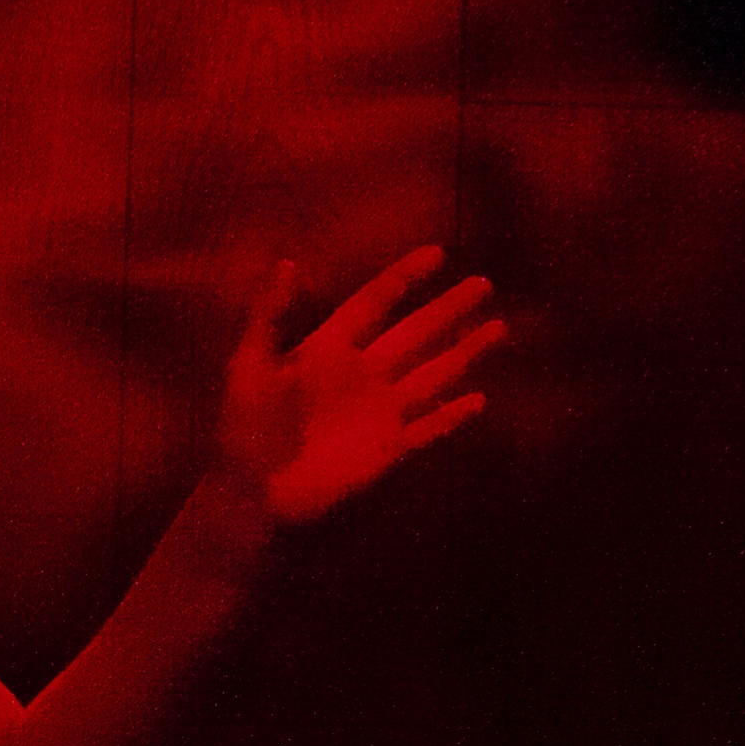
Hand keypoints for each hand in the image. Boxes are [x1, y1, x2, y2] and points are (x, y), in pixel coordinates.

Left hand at [219, 245, 503, 522]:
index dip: (402, 278)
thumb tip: (287, 261)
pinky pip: (430, 430)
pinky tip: (479, 400)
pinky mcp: (389, 451)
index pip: (372, 304)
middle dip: (448, 309)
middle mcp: (361, 376)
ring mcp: (379, 413)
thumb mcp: (250, 365)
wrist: (254, 492)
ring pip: (433, 375)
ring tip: (498, 328)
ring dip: (464, 353)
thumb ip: (270, 315)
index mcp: (327, 350)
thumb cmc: (246, 428)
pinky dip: (454, 417)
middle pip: (413, 333)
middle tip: (483, 282)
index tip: (437, 253)